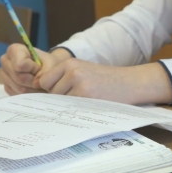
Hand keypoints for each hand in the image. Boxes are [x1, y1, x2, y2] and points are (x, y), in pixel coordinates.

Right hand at [0, 44, 68, 95]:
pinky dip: (29, 95)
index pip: (20, 65)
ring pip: (19, 88)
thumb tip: (36, 84)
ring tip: (41, 85)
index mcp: (14, 50)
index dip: (34, 69)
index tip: (40, 67)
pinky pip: (18, 95)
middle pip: (19, 78)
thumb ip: (45, 72)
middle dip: (34, 81)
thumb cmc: (50, 64)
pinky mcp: (7, 87)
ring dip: (34, 90)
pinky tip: (35, 90)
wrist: (49, 70)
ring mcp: (4, 75)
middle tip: (43, 78)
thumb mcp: (52, 64)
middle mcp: (5, 61)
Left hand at [35, 59, 171, 104]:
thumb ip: (65, 76)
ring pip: (61, 101)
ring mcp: (79, 84)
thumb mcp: (84, 70)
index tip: (64, 93)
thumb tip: (41, 90)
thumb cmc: (107, 79)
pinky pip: (72, 107)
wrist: (130, 82)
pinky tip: (92, 104)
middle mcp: (72, 71)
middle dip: (61, 98)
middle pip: (51, 92)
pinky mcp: (87, 96)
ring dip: (71, 104)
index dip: (52, 90)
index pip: (45, 81)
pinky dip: (79, 109)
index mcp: (69, 63)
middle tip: (81, 97)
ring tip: (88, 99)